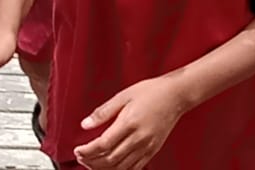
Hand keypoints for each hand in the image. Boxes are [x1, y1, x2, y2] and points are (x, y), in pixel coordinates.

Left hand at [74, 75, 191, 169]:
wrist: (176, 95)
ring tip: (92, 163)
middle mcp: (138, 138)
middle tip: (81, 157)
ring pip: (120, 167)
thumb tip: (85, 124)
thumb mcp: (124, 95)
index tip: (78, 150)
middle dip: (91, 161)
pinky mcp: (152, 150)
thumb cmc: (152, 91)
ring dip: (103, 169)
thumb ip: (103, 112)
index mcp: (129, 123)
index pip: (102, 145)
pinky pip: (134, 168)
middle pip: (109, 160)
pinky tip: (111, 166)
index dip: (87, 151)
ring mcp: (146, 146)